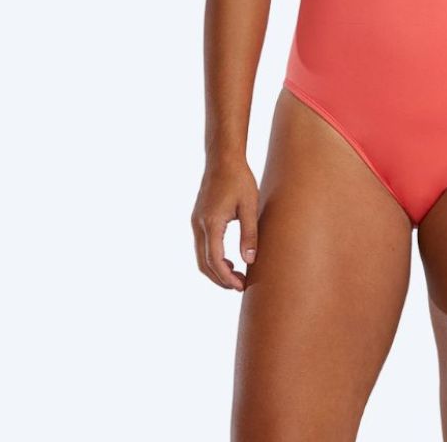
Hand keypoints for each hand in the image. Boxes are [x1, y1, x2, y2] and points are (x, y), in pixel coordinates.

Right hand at [190, 156, 258, 291]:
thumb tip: (250, 260)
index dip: (226, 278)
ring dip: (216, 270)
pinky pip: (202, 246)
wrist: (223, 159)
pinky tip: (229, 260)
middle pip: (204, 263)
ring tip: (236, 276)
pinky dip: (212, 258)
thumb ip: (250, 234)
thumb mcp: (250, 206)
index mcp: (212, 223)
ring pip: (201, 256)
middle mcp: (199, 225)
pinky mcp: (197, 219)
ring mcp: (196, 222)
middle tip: (240, 287)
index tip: (240, 287)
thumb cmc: (239, 180)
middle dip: (220, 279)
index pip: (215, 260)